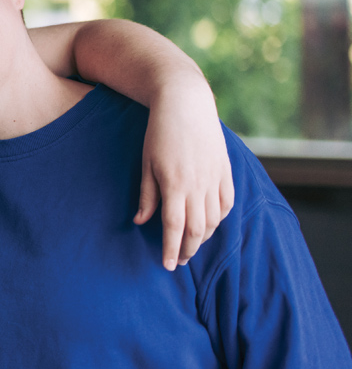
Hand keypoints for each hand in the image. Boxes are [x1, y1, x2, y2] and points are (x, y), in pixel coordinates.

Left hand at [135, 80, 234, 269]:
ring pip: (214, 219)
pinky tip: (210, 224)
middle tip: (180, 261)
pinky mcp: (225, 170)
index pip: (175, 227)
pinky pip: (227, 203)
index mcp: (175, 184)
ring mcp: (215, 178)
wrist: (185, 103)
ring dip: (204, 237)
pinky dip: (219, 218)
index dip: (172, 249)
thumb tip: (141, 222)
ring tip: (192, 245)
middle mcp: (198, 185)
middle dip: (189, 249)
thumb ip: (147, 195)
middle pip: (197, 229)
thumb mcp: (146, 162)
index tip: (168, 265)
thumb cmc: (158, 132)